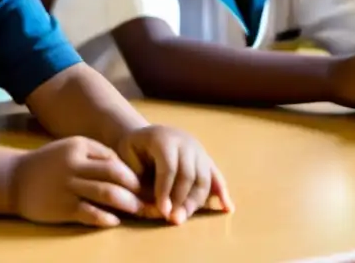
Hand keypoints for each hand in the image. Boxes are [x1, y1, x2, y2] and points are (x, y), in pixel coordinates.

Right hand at [10, 136, 145, 226]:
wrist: (14, 179)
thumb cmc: (46, 164)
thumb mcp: (69, 149)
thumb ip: (94, 155)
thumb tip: (125, 170)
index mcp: (78, 146)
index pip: (114, 159)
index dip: (132, 174)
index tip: (144, 185)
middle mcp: (75, 164)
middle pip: (115, 175)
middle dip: (136, 189)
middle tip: (149, 199)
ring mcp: (68, 185)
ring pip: (108, 193)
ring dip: (128, 203)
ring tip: (138, 211)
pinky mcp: (63, 206)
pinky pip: (91, 212)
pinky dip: (106, 218)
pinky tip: (114, 221)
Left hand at [115, 125, 233, 224]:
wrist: (147, 134)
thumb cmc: (133, 148)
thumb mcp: (127, 154)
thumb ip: (136, 174)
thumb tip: (151, 198)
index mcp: (163, 138)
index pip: (169, 167)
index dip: (165, 190)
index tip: (162, 211)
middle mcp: (185, 142)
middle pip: (190, 174)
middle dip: (182, 199)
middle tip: (174, 219)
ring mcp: (199, 150)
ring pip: (204, 178)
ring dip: (196, 201)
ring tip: (184, 217)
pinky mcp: (206, 159)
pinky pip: (216, 176)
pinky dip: (222, 192)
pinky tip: (227, 207)